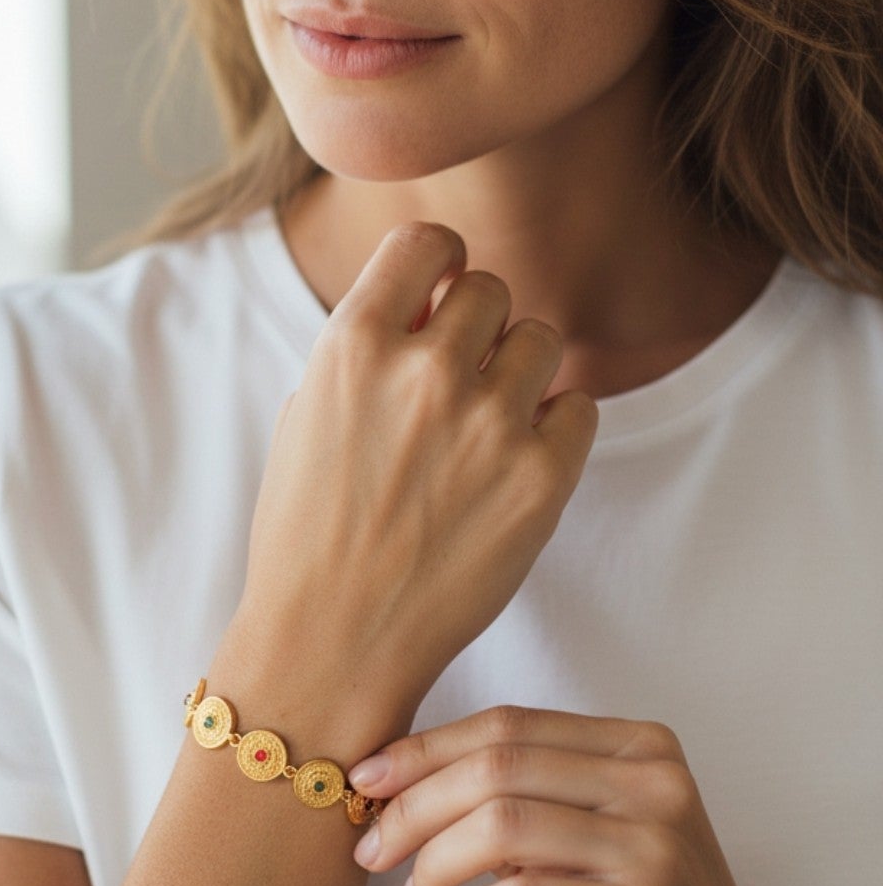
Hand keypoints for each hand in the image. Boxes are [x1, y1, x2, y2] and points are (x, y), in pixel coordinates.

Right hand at [238, 221, 599, 732]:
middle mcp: (423, 372)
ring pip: (540, 338)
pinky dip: (555, 426)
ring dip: (519, 370)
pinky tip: (514, 464)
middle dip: (476, 327)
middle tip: (456, 384)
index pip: (426, 242)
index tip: (440, 291)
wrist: (330, 643)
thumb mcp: (308, 414)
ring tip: (484, 427)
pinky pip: (578, 405)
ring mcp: (488, 423)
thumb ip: (368, 347)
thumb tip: (431, 302)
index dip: (438, 262)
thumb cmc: (308, 533)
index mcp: (353, 346)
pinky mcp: (542, 478)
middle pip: (489, 289)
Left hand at [348, 704, 798, 885]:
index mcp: (641, 747)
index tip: (366, 781)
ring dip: (433, 860)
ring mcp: (656, 850)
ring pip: (502, 824)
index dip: (424, 750)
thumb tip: (397, 781)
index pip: (508, 726)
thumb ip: (518, 800)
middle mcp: (655, 785)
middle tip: (371, 849)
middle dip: (414, 805)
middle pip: (497, 767)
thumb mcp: (583, 841)